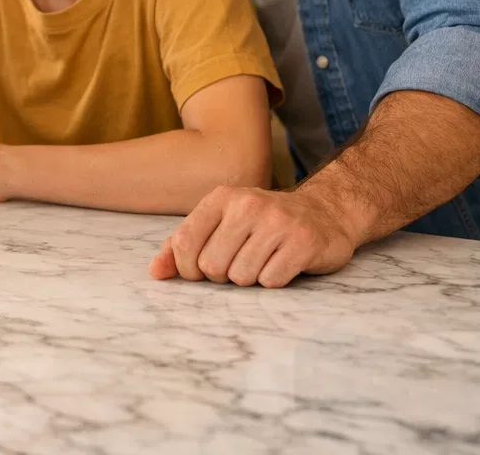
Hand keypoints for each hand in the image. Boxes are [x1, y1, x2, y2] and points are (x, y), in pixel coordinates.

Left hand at [148, 185, 357, 287]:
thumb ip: (183, 245)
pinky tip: (283, 263)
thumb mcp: (221, 224)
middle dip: (222, 275)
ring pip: (241, 276)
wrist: (324, 213)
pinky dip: (274, 281)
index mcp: (221, 198)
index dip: (187, 268)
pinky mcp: (303, 242)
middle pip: (211, 265)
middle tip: (240, 262)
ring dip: (250, 278)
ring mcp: (277, 222)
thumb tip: (154, 272)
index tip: (201, 271)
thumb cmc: (262, 224)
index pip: (184, 242)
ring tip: (263, 260)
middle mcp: (247, 205)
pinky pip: (270, 281)